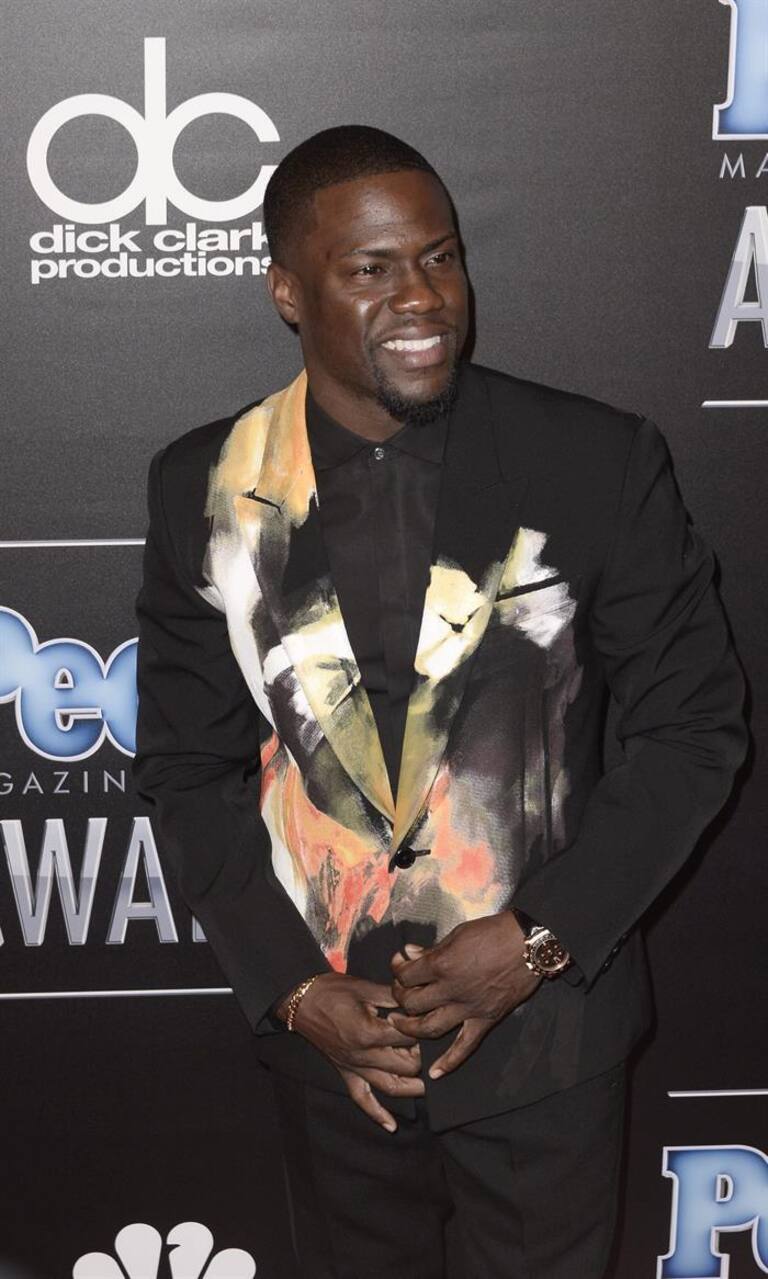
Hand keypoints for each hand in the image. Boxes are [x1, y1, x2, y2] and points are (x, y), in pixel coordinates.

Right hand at [279, 972, 424, 1131]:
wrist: (302, 1001)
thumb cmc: (332, 991)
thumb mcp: (365, 988)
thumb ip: (393, 997)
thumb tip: (417, 1000)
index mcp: (370, 1033)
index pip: (408, 1037)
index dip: (421, 1027)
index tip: (427, 1019)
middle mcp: (364, 1056)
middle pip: (406, 1066)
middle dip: (422, 1055)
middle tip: (429, 1044)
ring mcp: (354, 1068)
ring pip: (391, 1087)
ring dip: (413, 1089)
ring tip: (430, 1086)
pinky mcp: (346, 1073)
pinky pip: (362, 1099)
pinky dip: (377, 1114)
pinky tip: (391, 1126)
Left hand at [388, 913, 540, 1078]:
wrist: (529, 944)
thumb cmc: (494, 933)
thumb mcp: (457, 933)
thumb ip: (432, 948)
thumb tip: (410, 953)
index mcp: (442, 964)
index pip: (407, 975)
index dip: (398, 968)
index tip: (400, 963)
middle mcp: (451, 990)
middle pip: (412, 1002)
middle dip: (399, 996)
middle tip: (399, 990)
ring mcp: (468, 1008)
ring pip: (429, 1027)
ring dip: (410, 1028)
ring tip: (398, 1023)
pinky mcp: (486, 1020)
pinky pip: (465, 1046)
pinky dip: (449, 1062)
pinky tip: (434, 1073)